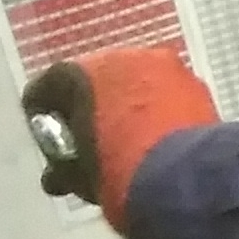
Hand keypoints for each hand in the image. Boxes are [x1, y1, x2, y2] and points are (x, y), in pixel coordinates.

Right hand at [21, 49, 216, 232]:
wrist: (188, 180)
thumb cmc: (120, 176)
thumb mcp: (80, 178)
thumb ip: (65, 168)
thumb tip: (59, 175)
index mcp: (75, 75)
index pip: (44, 91)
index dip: (43, 121)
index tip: (55, 145)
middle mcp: (116, 58)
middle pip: (93, 83)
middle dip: (91, 111)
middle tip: (95, 144)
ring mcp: (160, 65)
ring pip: (132, 85)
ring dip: (127, 108)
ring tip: (133, 142)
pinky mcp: (195, 81)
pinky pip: (165, 94)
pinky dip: (158, 111)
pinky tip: (161, 138)